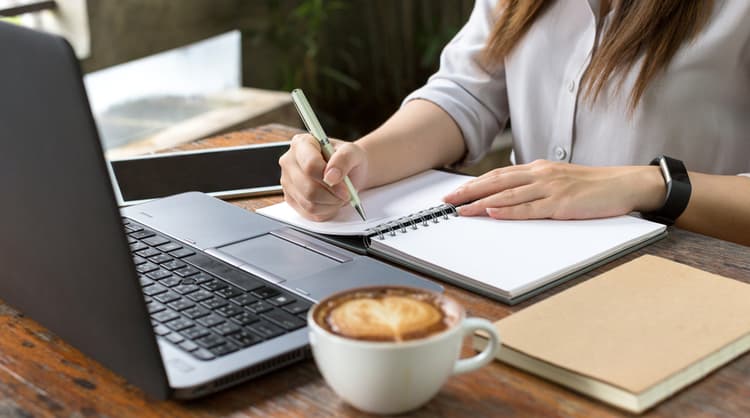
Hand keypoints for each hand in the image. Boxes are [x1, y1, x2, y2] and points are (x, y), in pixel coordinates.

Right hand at [279, 133, 368, 220]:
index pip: (310, 165)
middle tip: (346, 193)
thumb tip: (331, 176)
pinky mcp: (291, 199)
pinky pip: (309, 213)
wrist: (347, 171)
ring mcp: (287, 182)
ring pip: (309, 203)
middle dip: (332, 195)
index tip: (345, 187)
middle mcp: (289, 162)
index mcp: (301, 144)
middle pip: (308, 188)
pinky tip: (331, 200)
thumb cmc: (347, 159)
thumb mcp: (353, 152)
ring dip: (330, 203)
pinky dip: (326, 210)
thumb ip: (344, 159)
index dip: (329, 180)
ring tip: (339, 195)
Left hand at [443, 160, 665, 219]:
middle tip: (448, 201)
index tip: (456, 192)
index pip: (499, 175)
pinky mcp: (561, 204)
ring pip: (508, 196)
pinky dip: (509, 211)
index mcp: (539, 169)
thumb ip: (535, 185)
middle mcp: (540, 175)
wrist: (624, 184)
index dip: (475, 183)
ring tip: (462, 210)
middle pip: (497, 182)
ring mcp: (550, 188)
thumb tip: (510, 195)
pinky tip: (493, 213)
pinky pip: (529, 209)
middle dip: (469, 191)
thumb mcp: (559, 180)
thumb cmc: (593, 186)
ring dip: (482, 203)